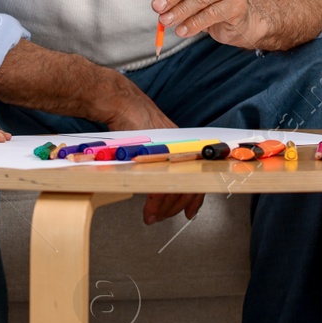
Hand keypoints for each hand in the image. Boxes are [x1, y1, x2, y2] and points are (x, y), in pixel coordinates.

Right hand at [102, 81, 204, 224]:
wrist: (123, 104)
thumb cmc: (134, 119)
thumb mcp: (153, 141)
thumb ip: (162, 158)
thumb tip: (162, 179)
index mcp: (184, 147)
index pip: (198, 178)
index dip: (194, 199)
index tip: (189, 212)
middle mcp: (182, 151)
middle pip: (187, 188)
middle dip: (172, 208)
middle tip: (160, 217)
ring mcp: (172, 154)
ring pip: (175, 190)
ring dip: (162, 208)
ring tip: (152, 216)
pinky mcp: (159, 158)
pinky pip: (161, 186)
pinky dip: (155, 201)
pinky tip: (150, 209)